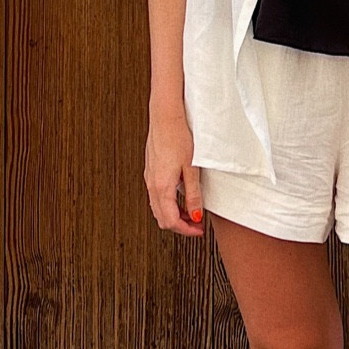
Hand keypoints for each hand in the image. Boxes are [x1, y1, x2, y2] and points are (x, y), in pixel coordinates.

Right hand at [145, 108, 203, 236]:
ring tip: (191, 212)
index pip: (171, 221)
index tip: (199, 230)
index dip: (186, 230)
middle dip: (179, 226)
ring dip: (173, 215)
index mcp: (162, 187)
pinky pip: (156, 196)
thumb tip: (195, 215)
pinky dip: (168, 204)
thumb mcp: (192, 169)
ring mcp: (149, 178)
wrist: (165, 117)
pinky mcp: (150, 171)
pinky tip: (180, 197)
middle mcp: (152, 185)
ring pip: (157, 208)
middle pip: (162, 218)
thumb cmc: (179, 137)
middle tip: (196, 225)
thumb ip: (193, 194)